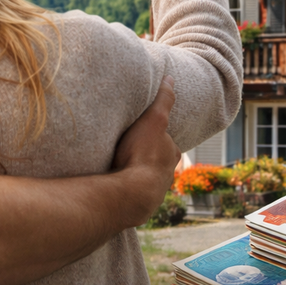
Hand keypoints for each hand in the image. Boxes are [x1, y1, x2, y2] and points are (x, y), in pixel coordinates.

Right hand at [111, 75, 180, 226]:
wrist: (132, 194)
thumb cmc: (143, 154)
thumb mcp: (154, 120)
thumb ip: (163, 100)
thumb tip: (171, 78)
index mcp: (172, 154)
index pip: (165, 140)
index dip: (153, 134)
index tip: (141, 132)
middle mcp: (166, 175)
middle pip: (156, 160)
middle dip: (145, 155)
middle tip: (127, 148)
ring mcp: (153, 192)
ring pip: (144, 178)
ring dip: (134, 172)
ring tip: (118, 166)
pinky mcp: (137, 205)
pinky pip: (131, 192)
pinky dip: (125, 187)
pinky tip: (113, 183)